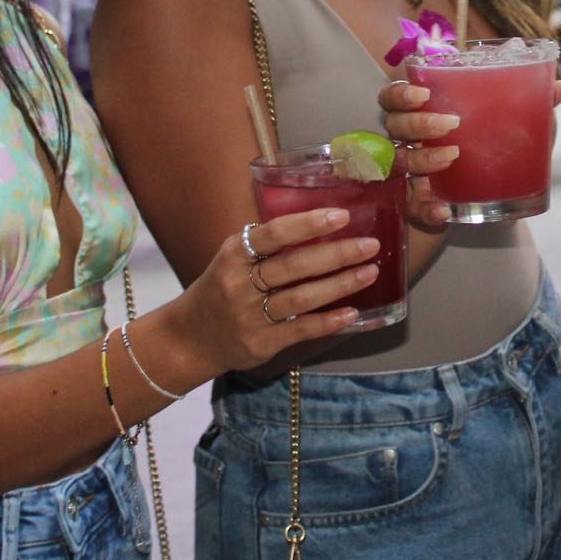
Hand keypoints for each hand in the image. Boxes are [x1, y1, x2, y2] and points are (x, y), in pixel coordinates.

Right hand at [173, 208, 381, 376]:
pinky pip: (300, 330)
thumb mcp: (233, 257)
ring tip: (370, 272)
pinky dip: (328, 321)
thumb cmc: (222, 287)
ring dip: (340, 284)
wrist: (190, 337)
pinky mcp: (260, 343)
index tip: (342, 216)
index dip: (309, 224)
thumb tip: (320, 221)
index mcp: (235, 253)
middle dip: (337, 254)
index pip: (274, 234)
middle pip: (294, 265)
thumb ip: (268, 243)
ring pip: (301, 298)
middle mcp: (240, 283)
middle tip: (370, 245)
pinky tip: (352, 312)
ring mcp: (249, 316)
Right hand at [378, 77, 560, 226]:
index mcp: (426, 108)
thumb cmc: (497, 145)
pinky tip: (442, 209)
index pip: (395, 93)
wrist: (498, 194)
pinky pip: (413, 206)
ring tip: (452, 157)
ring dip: (422, 158)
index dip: (400, 91)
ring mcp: (412, 171)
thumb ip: (535, 101)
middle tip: (449, 124)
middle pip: (393, 124)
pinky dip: (426, 208)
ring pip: (399, 161)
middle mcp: (412, 138)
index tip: (422, 93)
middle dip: (416, 122)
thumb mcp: (516, 122)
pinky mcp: (420, 202)